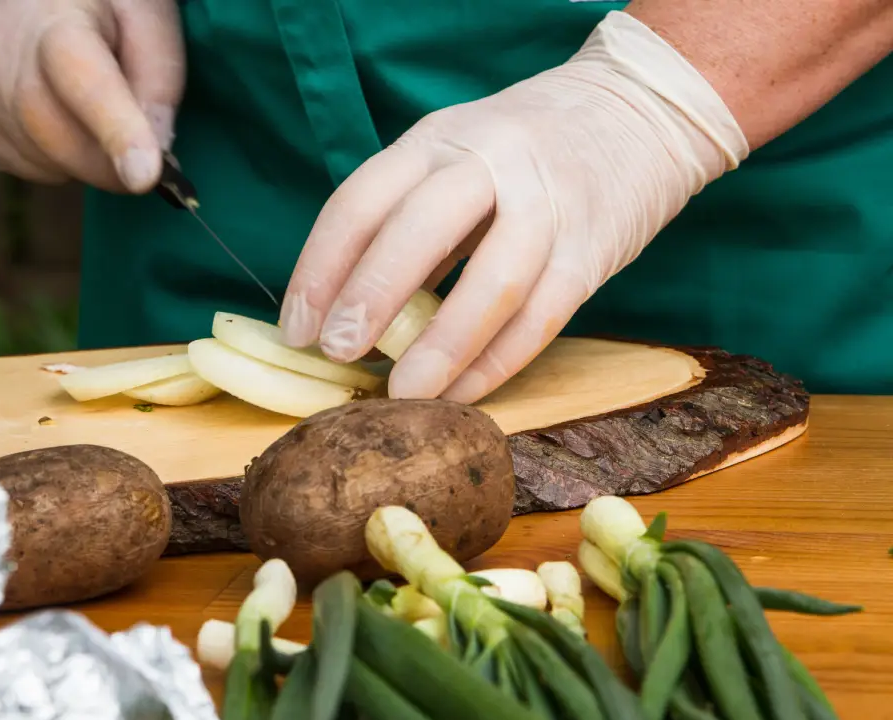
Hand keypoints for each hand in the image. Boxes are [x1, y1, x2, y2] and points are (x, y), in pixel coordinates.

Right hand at [0, 0, 183, 191]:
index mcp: (55, 16)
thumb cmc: (97, 5)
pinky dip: (59, 163)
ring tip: (96, 118)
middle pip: (59, 136)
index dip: (117, 131)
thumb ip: (159, 77)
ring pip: (45, 162)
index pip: (85, 81)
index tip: (146, 176)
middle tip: (146, 167)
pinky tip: (63, 122)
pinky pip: (28, 168)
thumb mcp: (144, 15)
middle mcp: (1, 50)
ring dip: (87, 164)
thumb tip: (158, 151)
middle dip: (110, 166)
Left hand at [279, 11, 748, 403]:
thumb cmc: (522, 148)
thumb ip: (406, 217)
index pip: (361, 202)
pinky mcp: (592, 250)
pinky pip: (540, 317)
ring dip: (440, 346)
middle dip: (371, 296)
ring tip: (402, 394)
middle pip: (419, 231)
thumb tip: (341, 307)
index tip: (297, 327)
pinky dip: (497, 362)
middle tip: (337, 353)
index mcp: (438, 139)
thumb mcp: (453, 153)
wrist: (638, 109)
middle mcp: (490, 163)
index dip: (320, 269)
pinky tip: (461, 393)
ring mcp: (547, 205)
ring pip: (490, 283)